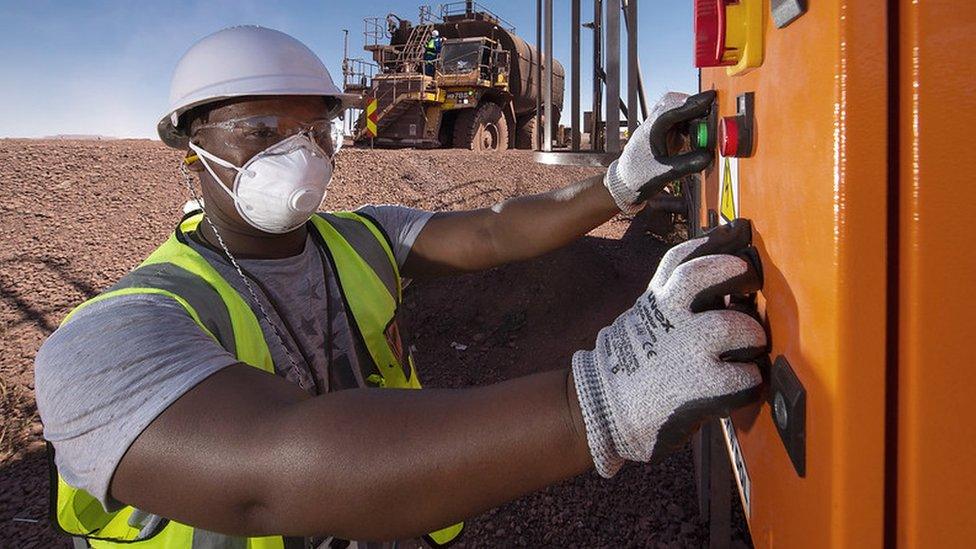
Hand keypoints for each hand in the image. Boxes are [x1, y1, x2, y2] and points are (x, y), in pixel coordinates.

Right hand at [572, 220, 766, 476]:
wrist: (602, 411)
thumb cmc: (635, 368)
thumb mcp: (645, 321)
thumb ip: (676, 303)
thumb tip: (725, 287)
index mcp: (656, 300)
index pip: (684, 257)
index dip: (715, 241)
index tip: (739, 232)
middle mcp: (670, 317)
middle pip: (712, 274)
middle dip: (740, 273)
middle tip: (751, 288)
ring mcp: (687, 349)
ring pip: (740, 325)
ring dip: (753, 338)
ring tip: (749, 350)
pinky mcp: (703, 385)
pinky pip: (747, 376)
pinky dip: (752, 381)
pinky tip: (744, 384)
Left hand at [604, 90, 715, 212]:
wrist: (625, 184)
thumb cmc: (638, 178)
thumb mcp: (663, 174)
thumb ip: (686, 165)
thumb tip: (708, 156)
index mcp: (650, 131)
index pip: (672, 111)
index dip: (691, 104)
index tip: (710, 98)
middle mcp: (654, 125)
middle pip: (675, 104)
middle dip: (694, 105)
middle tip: (712, 111)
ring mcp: (659, 128)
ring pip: (679, 111)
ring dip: (694, 115)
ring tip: (706, 129)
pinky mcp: (665, 135)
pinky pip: (680, 122)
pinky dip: (691, 124)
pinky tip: (697, 136)